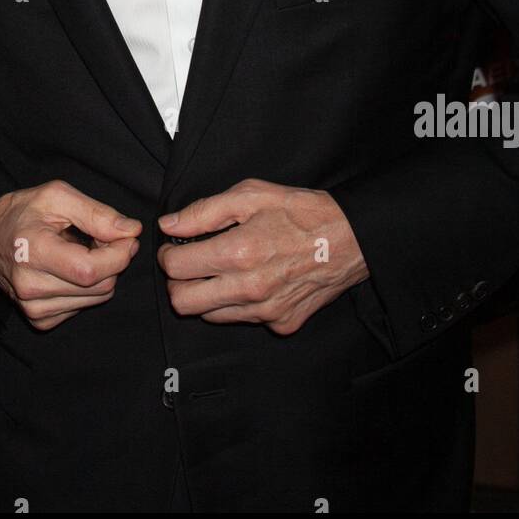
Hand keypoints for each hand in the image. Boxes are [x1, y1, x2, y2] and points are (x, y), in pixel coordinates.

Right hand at [0, 180, 141, 330]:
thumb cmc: (22, 212)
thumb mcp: (58, 196)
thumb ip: (97, 213)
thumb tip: (132, 231)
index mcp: (33, 252)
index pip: (90, 270)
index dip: (119, 254)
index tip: (127, 236)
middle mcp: (30, 286)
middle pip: (99, 286)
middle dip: (113, 260)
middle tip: (102, 237)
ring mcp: (33, 307)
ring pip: (96, 298)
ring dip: (102, 274)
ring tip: (82, 250)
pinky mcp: (39, 319)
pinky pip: (84, 307)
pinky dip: (88, 288)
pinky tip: (71, 269)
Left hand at [157, 178, 368, 335]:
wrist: (351, 238)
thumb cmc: (302, 211)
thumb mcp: (251, 194)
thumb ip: (204, 211)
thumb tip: (169, 225)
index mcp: (239, 252)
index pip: (176, 269)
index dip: (167, 256)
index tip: (173, 248)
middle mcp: (250, 289)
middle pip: (184, 304)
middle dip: (177, 283)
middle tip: (188, 264)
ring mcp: (267, 311)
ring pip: (210, 316)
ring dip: (205, 295)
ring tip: (221, 270)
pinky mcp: (282, 323)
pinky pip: (243, 319)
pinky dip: (237, 303)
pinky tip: (252, 280)